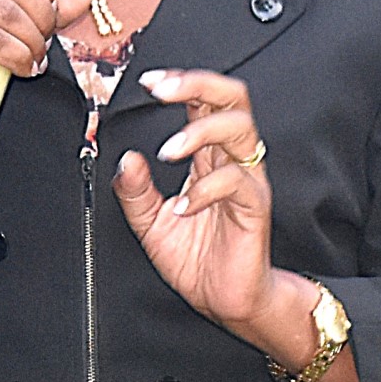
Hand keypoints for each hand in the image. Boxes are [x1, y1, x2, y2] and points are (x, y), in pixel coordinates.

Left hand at [112, 68, 278, 335]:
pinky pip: (238, 183)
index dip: (180, 83)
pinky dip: (206, 189)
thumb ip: (136, 191)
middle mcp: (231, 160)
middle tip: (162, 90)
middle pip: (232, 99)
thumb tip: (125, 159)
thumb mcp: (151, 223)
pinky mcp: (255, 208)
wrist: (224, 300)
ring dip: (199, 132)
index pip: (204, 101)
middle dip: (198, 84)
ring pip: (240, 130)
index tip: (149, 82)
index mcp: (208, 156)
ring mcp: (247, 181)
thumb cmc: (196, 259)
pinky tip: (183, 207)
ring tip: (168, 150)